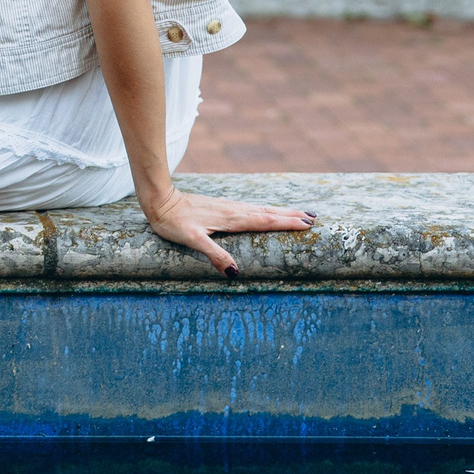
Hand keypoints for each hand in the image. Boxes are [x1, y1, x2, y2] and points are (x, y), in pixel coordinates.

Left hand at [145, 188, 314, 276]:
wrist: (159, 201)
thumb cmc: (173, 222)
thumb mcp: (191, 241)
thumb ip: (213, 254)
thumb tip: (234, 272)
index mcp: (231, 219)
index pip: (265, 221)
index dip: (286, 223)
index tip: (307, 224)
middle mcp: (233, 210)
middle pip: (268, 213)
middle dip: (291, 215)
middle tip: (315, 218)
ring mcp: (228, 207)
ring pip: (261, 209)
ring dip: (281, 211)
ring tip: (300, 212)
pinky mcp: (221, 206)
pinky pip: (250, 208)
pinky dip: (265, 210)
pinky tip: (266, 211)